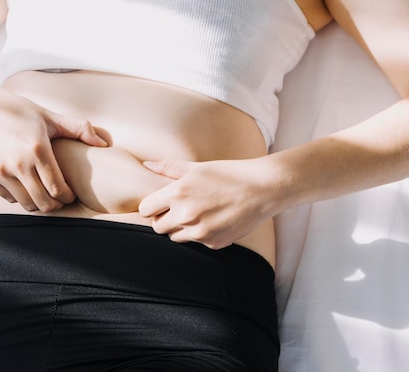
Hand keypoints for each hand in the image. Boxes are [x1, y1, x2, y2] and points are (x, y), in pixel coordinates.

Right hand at [0, 92, 106, 211]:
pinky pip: (9, 198)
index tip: (71, 195)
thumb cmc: (23, 113)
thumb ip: (81, 129)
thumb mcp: (52, 117)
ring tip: (46, 196)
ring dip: (39, 204)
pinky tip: (27, 186)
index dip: (68, 197)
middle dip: (56, 205)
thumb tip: (105, 144)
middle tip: (60, 200)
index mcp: (38, 149)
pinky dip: (20, 197)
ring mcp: (0, 171)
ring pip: (26, 204)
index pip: (57, 188)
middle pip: (43, 202)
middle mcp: (17, 163)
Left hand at [138, 158, 278, 248]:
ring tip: (199, 212)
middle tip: (179, 208)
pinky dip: (201, 233)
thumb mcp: (197, 167)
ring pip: (175, 237)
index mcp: (177, 193)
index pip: (145, 210)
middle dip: (163, 219)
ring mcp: (199, 232)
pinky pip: (196, 242)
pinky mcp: (213, 243)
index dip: (151, 206)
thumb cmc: (229, 174)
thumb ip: (169, 168)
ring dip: (181, 228)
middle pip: (157, 227)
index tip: (161, 203)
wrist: (262, 189)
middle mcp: (185, 215)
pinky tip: (215, 219)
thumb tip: (147, 165)